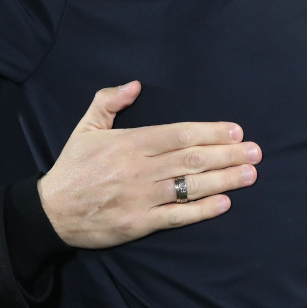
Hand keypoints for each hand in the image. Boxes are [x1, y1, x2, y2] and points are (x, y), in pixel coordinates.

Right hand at [37, 81, 259, 248]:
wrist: (51, 211)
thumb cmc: (72, 167)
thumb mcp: (85, 127)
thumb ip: (108, 102)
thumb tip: (135, 85)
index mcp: (129, 142)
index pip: (179, 134)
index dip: (210, 132)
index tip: (236, 131)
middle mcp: (139, 169)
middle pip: (192, 159)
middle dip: (228, 154)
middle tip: (255, 152)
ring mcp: (141, 197)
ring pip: (190, 186)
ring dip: (224, 180)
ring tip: (249, 174)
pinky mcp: (139, 223)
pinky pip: (177, 216)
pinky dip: (202, 210)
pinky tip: (224, 204)